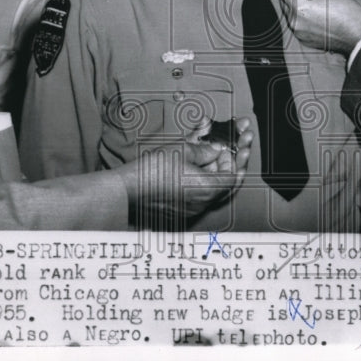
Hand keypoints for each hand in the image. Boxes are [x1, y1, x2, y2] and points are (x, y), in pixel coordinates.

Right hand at [118, 117, 252, 227]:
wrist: (127, 190)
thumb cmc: (152, 170)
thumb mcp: (182, 150)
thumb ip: (205, 149)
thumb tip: (216, 149)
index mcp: (207, 189)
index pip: (232, 176)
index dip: (232, 160)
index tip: (228, 149)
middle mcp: (202, 203)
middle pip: (224, 185)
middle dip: (227, 165)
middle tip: (228, 151)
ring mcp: (191, 209)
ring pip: (210, 189)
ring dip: (213, 172)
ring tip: (207, 155)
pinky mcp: (180, 211)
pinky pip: (197, 195)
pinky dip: (199, 181)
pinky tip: (193, 166)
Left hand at [276, 0, 360, 54]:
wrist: (359, 37)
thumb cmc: (348, 13)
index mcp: (299, 7)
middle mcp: (294, 22)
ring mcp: (298, 32)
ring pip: (288, 9)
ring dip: (295, 0)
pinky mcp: (303, 38)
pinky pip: (296, 21)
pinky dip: (301, 14)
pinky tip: (315, 10)